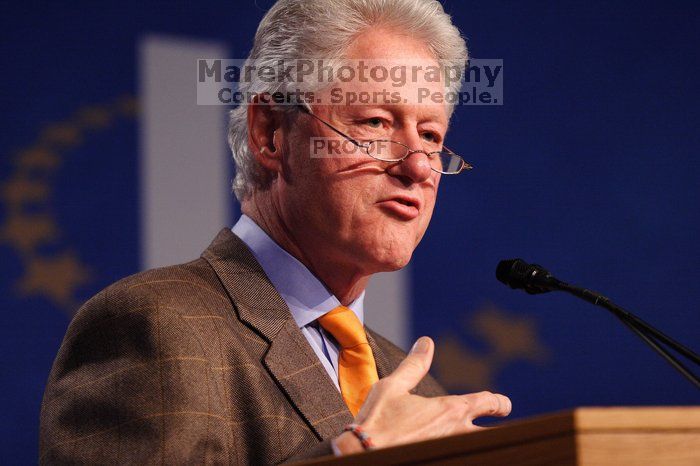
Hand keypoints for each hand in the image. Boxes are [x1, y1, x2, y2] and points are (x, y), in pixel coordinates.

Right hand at [334, 336, 510, 453]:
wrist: (362, 456)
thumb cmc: (377, 421)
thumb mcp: (392, 387)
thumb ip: (414, 366)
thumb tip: (427, 343)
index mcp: (450, 411)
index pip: (486, 402)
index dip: (498, 402)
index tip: (503, 404)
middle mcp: (456, 434)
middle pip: (494, 434)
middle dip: (500, 429)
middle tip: (503, 426)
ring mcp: (450, 451)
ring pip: (481, 448)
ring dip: (483, 444)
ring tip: (487, 444)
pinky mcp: (440, 461)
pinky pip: (459, 457)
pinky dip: (464, 453)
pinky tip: (457, 452)